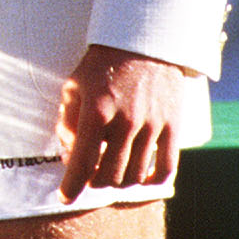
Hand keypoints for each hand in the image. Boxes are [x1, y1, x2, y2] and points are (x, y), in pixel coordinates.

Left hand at [58, 43, 192, 200]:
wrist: (145, 42)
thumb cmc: (102, 64)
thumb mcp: (74, 86)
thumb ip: (68, 121)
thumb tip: (67, 154)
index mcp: (97, 112)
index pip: (82, 162)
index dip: (71, 186)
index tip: (65, 197)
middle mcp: (126, 123)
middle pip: (109, 175)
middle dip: (94, 183)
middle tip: (89, 178)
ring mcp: (153, 126)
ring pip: (135, 175)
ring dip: (119, 182)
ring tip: (111, 174)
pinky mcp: (173, 126)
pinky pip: (166, 167)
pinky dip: (152, 180)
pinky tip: (141, 179)